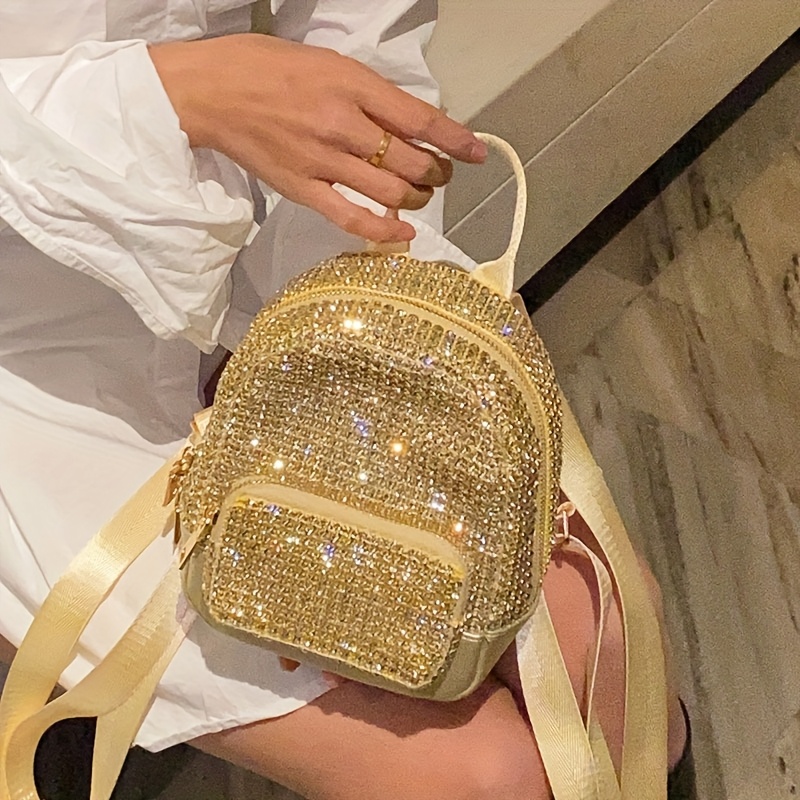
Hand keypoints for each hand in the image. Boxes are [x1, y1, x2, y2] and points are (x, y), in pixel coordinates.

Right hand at [149, 34, 486, 241]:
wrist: (209, 91)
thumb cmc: (264, 68)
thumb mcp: (327, 63)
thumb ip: (369, 94)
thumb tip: (408, 123)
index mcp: (351, 84)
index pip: (420, 119)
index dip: (455, 139)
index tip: (476, 152)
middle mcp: (343, 124)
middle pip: (412, 162)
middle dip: (436, 173)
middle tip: (438, 173)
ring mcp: (323, 161)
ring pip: (391, 193)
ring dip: (417, 199)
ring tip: (419, 195)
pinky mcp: (302, 190)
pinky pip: (352, 218)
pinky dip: (383, 231)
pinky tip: (401, 234)